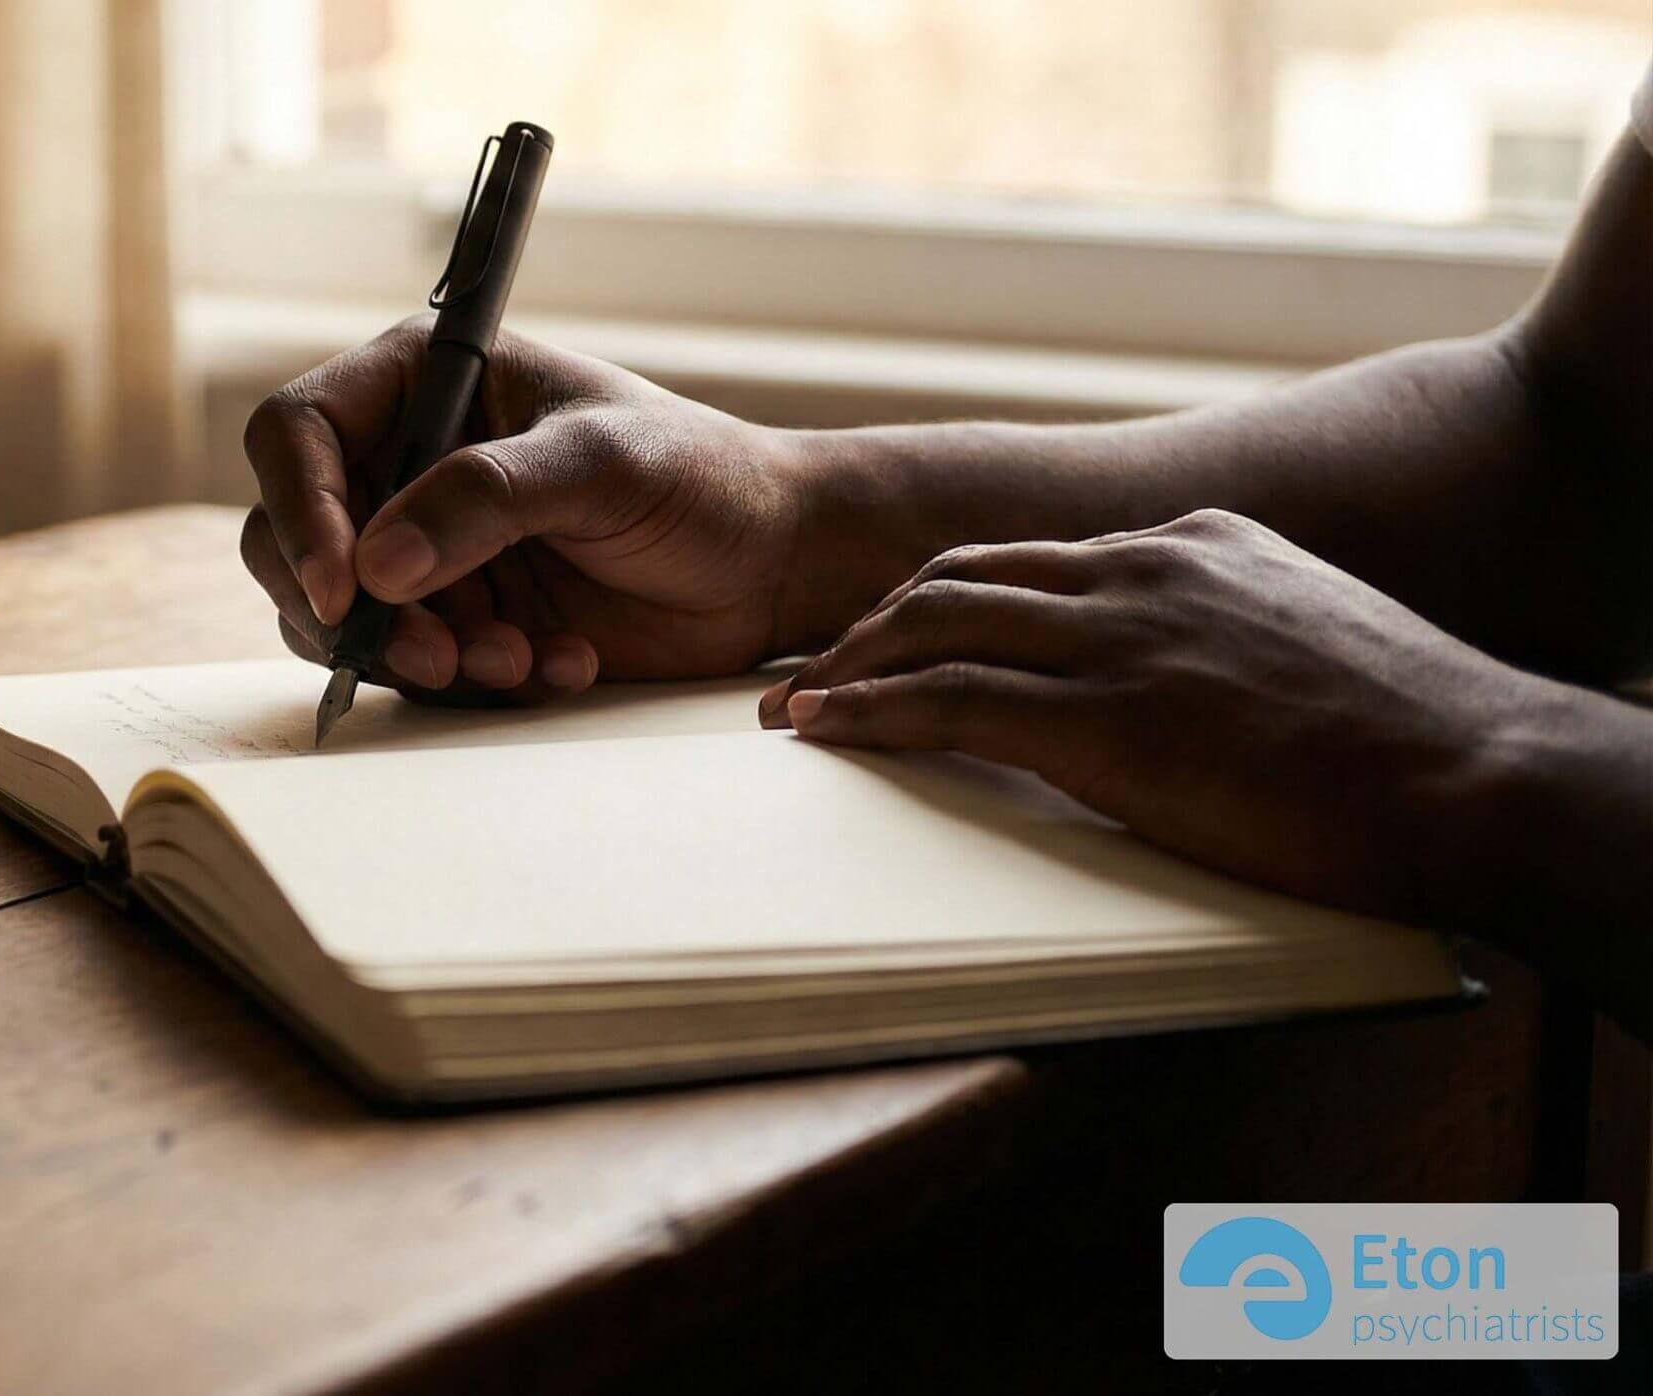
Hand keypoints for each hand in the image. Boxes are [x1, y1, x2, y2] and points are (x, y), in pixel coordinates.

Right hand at [243, 319, 805, 700]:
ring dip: (418, 655)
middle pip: (291, 538)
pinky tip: (556, 663)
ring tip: (515, 659)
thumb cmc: (697, 477)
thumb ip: (487, 498)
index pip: (296, 434)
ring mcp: (424, 546)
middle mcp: (404, 461)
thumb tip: (378, 565)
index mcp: (422, 383)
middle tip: (434, 653)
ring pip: (342, 617)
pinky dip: (470, 681)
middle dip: (353, 609)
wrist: (767, 563)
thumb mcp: (598, 464)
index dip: (299, 512)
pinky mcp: (455, 618)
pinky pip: (410, 666)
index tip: (345, 588)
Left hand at [759, 509, 1561, 918]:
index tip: (901, 630)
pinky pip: (949, 701)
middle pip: (961, 574)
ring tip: (791, 700)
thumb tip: (1194, 681)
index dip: (952, 596)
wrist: (1476, 772)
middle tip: (817, 662)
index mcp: (1195, 545)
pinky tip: (823, 730)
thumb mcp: (1312, 645)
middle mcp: (1143, 569)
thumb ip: (1232, 637)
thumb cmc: (1415, 738)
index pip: (1036, 557)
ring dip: (848, 661)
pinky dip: (870, 711)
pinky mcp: (1104, 717)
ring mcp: (1121, 637)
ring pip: (935, 622)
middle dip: (875, 617)